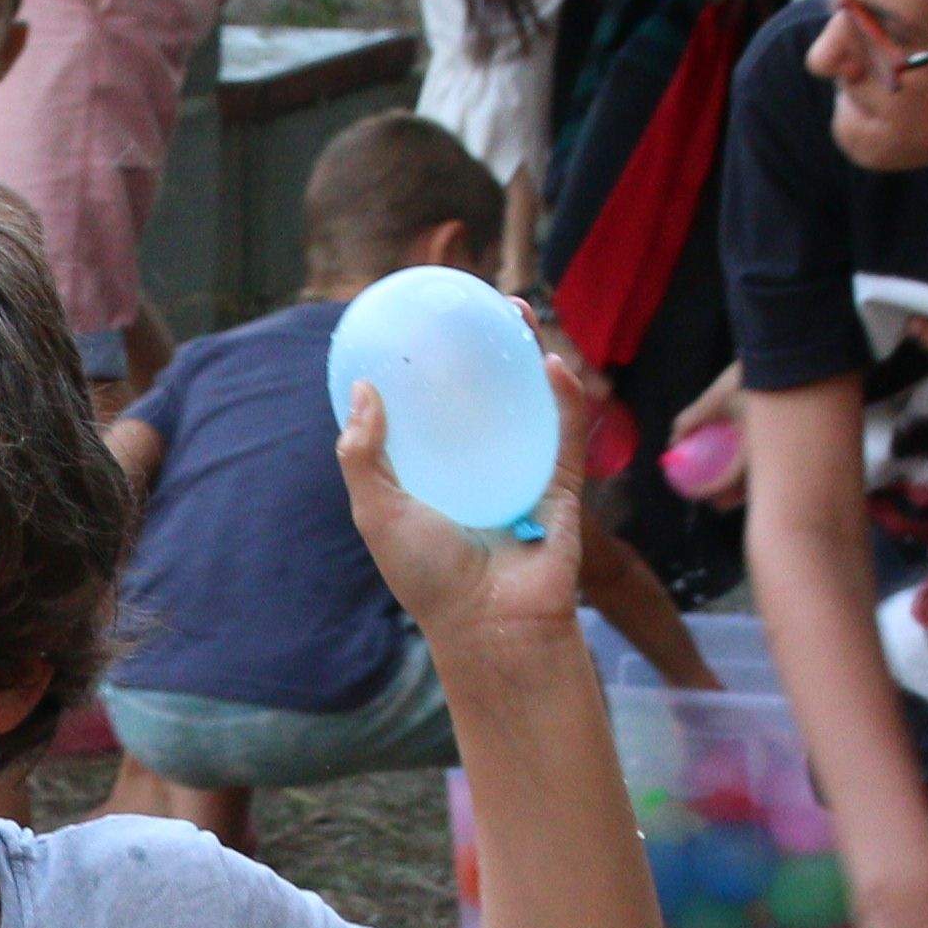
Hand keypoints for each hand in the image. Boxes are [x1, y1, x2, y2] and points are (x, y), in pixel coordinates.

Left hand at [334, 336, 598, 650]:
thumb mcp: (376, 512)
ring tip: (517, 311)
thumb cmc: (428, 576)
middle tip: (476, 303)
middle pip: (484, 393)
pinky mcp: (561, 485)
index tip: (419, 326)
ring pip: (529, 401)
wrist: (491, 624)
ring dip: (529, 354)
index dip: (426, 369)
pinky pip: (565, 434)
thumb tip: (362, 390)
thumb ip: (363, 454)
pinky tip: (553, 365)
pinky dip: (564, 399)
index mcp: (434, 472)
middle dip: (484, 346)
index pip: (430, 410)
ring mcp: (522, 471)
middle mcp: (478, 465)